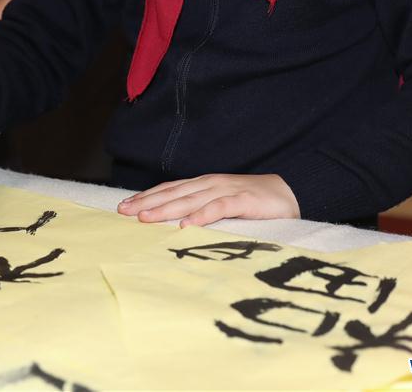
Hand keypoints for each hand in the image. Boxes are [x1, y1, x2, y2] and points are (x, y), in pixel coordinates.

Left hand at [118, 173, 300, 226]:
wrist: (287, 194)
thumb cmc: (251, 203)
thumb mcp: (221, 205)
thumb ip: (201, 210)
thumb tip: (173, 224)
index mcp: (203, 185)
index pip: (170, 189)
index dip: (147, 196)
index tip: (124, 206)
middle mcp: (210, 184)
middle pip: (174, 193)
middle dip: (148, 202)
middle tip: (124, 212)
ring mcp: (226, 190)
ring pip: (190, 199)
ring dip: (166, 208)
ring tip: (146, 218)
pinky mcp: (243, 200)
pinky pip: (219, 208)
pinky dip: (202, 216)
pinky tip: (187, 226)